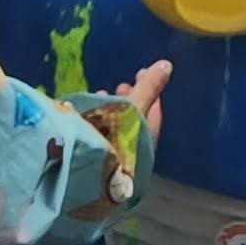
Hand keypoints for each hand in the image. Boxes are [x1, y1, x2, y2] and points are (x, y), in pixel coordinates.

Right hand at [65, 64, 170, 219]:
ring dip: (110, 111)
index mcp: (145, 142)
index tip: (139, 72)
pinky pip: (98, 138)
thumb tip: (166, 65)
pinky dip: (95, 123)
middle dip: (128, 100)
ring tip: (98, 96)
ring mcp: (112, 162)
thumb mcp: (131, 109)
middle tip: (119, 86)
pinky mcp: (92, 165)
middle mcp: (132, 155)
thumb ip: (147, 89)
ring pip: (116, 130)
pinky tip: (83, 115)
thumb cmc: (109, 141)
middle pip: (134, 123)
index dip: (150, 90)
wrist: (79, 179)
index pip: (154, 113)